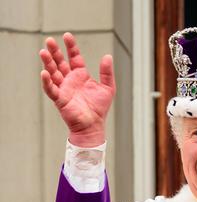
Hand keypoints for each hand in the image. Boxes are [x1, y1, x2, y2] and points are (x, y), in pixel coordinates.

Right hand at [39, 32, 115, 146]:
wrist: (94, 125)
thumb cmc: (99, 108)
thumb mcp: (108, 87)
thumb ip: (107, 72)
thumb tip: (107, 56)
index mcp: (81, 75)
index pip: (74, 57)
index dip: (71, 47)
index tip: (67, 36)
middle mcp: (70, 80)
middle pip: (60, 62)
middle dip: (55, 51)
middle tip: (50, 40)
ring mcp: (63, 88)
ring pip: (53, 73)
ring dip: (48, 63)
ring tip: (43, 52)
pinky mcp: (59, 99)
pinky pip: (51, 89)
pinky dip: (47, 81)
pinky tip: (44, 73)